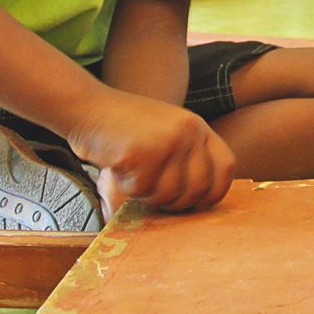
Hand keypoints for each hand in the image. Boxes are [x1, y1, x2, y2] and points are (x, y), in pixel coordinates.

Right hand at [66, 91, 235, 212]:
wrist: (87, 107)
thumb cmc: (124, 128)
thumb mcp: (166, 133)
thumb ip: (186, 158)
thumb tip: (202, 201)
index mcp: (197, 127)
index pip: (226, 167)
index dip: (215, 192)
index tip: (200, 205)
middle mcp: (189, 132)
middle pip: (197, 188)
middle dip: (175, 202)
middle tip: (152, 194)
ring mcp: (168, 141)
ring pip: (169, 194)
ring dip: (147, 193)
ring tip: (132, 172)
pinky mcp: (144, 152)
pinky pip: (141, 190)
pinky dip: (126, 186)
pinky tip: (118, 165)